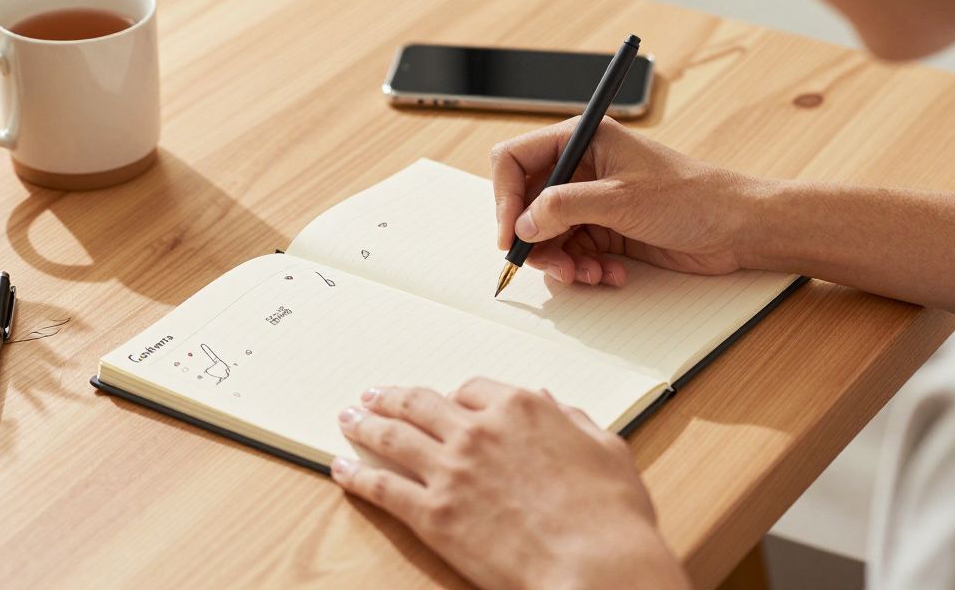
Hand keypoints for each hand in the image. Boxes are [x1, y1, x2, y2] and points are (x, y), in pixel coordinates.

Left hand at [330, 380, 687, 589]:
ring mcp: (451, 471)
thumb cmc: (612, 515)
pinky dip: (357, 475)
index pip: (473, 389)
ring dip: (365, 424)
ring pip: (394, 436)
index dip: (454, 395)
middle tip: (374, 395)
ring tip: (348, 418)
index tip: (444, 400)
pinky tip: (342, 469)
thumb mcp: (606, 449)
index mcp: (522, 408)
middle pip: (421, 402)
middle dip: (392, 396)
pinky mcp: (432, 514)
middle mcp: (479, 430)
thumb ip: (574, 421)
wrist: (596, 565)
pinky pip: (383, 487)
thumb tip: (553, 405)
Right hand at [490, 117, 767, 285]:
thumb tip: (523, 223)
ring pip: (546, 236)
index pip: (515, 160)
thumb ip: (564, 208)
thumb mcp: (621, 199)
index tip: (509, 234)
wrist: (736, 228)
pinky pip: (572, 253)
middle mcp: (581, 168)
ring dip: (561, 262)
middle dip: (534, 240)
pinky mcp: (605, 230)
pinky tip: (608, 274)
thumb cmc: (691, 197)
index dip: (504, 197)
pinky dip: (583, 269)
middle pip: (525, 204)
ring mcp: (591, 201)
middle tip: (552, 265)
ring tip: (587, 274)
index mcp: (582, 140)